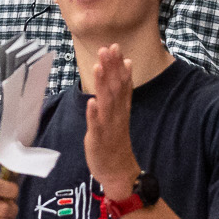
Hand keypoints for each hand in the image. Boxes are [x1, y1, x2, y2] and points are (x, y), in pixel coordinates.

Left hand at [83, 45, 139, 194]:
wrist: (118, 171)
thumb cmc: (116, 141)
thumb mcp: (120, 113)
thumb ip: (122, 90)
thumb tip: (126, 65)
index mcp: (121, 108)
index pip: (122, 83)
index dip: (118, 65)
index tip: (115, 47)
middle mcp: (117, 114)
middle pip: (115, 88)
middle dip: (111, 68)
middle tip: (107, 48)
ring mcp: (108, 126)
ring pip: (107, 102)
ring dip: (103, 84)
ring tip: (98, 67)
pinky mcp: (99, 139)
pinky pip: (97, 125)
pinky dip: (94, 114)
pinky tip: (91, 102)